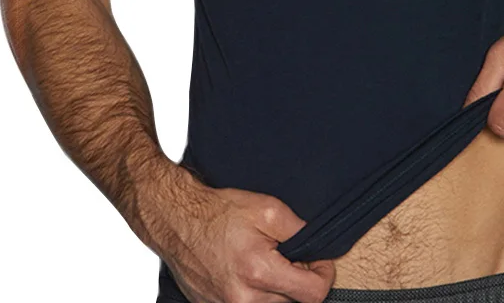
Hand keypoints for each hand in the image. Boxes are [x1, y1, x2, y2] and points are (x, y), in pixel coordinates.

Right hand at [156, 173, 334, 302]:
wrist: (179, 221)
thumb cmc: (220, 213)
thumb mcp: (269, 209)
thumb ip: (299, 231)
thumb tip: (318, 247)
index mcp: (259, 273)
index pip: (313, 294)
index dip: (323, 275)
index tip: (320, 262)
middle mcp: (243, 299)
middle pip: (293, 302)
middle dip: (297, 278)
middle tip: (286, 254)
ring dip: (276, 287)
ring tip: (264, 260)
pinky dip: (256, 292)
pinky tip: (247, 270)